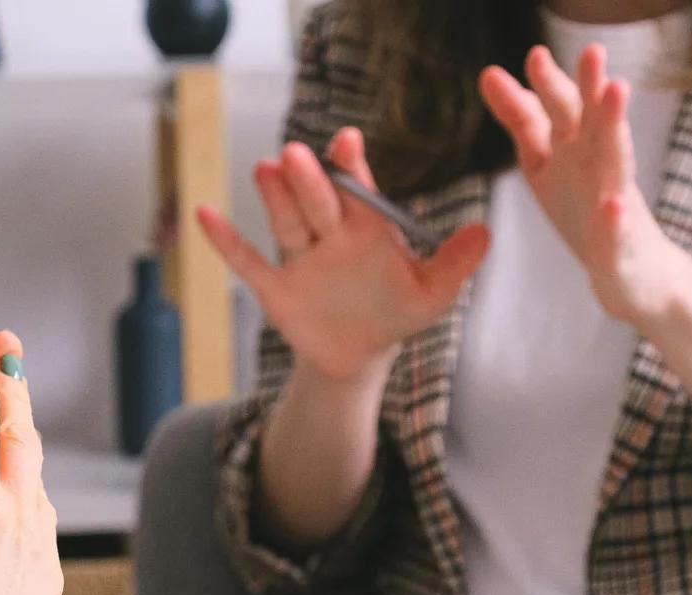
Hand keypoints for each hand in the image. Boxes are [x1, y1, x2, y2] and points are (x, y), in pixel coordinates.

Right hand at [197, 131, 490, 384]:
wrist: (359, 356)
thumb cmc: (394, 315)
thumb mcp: (431, 294)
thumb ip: (454, 264)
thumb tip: (486, 233)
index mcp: (366, 227)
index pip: (358, 190)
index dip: (351, 167)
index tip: (346, 142)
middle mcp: (330, 234)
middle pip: (318, 202)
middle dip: (309, 181)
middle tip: (299, 156)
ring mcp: (300, 259)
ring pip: (286, 223)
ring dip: (275, 198)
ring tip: (266, 170)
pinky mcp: (275, 288)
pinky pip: (248, 262)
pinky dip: (226, 241)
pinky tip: (205, 215)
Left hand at [480, 44, 679, 325]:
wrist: (629, 271)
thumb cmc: (585, 209)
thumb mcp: (546, 162)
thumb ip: (524, 122)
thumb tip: (491, 77)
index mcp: (571, 151)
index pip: (551, 115)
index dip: (538, 89)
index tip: (523, 60)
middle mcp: (594, 166)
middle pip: (589, 124)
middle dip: (588, 88)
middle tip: (591, 51)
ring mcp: (611, 202)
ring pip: (615, 160)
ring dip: (615, 128)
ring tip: (616, 93)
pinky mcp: (619, 245)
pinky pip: (615, 233)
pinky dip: (613, 220)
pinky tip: (612, 207)